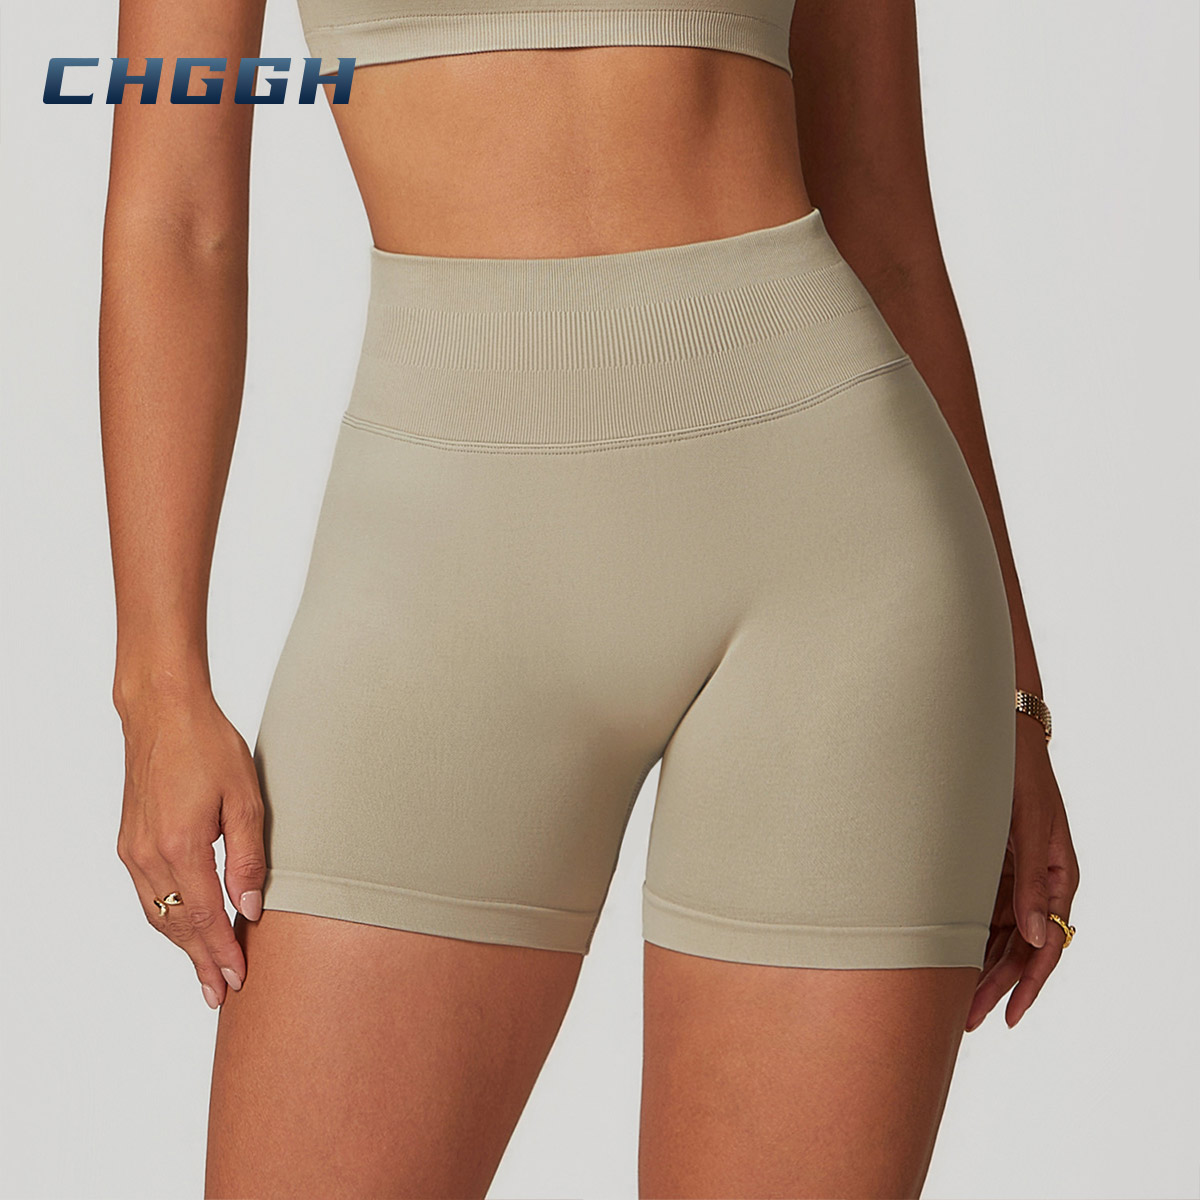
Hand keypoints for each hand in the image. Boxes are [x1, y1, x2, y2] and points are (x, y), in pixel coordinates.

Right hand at [115, 685, 266, 1009]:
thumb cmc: (208, 746)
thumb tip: (252, 907)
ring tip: (205, 970)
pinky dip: (168, 918)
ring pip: (158, 914)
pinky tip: (185, 928)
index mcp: (181, 846)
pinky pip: (147, 894)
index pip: (206, 917)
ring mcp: (133, 849)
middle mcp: (149, 854)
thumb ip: (249, 857)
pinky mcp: (129, 841)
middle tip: (221, 993)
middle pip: (177, 925)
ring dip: (183, 945)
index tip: (237, 981)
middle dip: (201, 961)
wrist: (162, 712)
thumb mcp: (245, 798)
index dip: (223, 952)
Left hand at [965, 714, 1078, 1031]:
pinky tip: (949, 960)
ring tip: (954, 1004)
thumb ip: (1030, 882)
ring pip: (998, 935)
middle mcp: (1037, 882)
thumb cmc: (1016, 774)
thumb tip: (1037, 937)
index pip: (1047, 944)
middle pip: (1019, 947)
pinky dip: (969, 939)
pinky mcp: (990, 866)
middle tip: (968, 1021)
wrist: (994, 736)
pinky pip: (982, 913)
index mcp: (1058, 875)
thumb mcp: (1025, 826)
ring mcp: (1013, 876)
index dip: (1029, 984)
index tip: (1009, 1015)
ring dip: (980, 969)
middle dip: (995, 986)